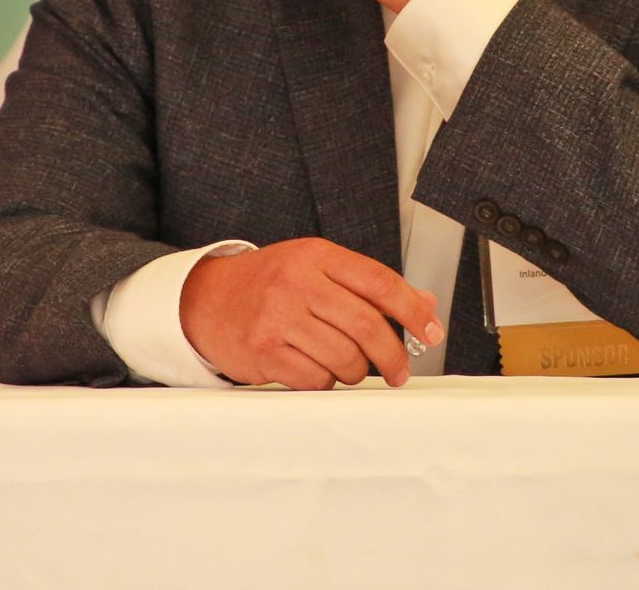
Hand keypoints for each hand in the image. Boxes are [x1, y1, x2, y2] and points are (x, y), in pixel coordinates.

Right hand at [180, 237, 442, 388]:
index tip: (432, 332)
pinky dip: (326, 382)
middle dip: (393, 356)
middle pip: (367, 325)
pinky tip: (317, 369)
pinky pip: (317, 380)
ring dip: (357, 371)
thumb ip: (369, 287)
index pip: (380, 282)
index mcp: (316, 256)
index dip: (413, 310)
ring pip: (346, 358)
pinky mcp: (264, 351)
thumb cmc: (268, 284)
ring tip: (349, 367)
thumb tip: (425, 306)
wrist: (206, 300)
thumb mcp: (317, 269)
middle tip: (400, 371)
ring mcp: (278, 317)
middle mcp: (297, 282)